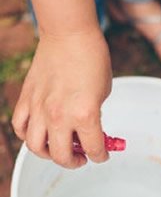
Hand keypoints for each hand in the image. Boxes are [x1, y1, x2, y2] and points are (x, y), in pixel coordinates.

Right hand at [12, 28, 111, 167]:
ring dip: (49, 154)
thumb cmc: (92, 60)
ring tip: (60, 149)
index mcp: (85, 115)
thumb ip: (95, 115)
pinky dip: (29, 136)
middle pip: (61, 156)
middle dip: (75, 162)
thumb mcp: (103, 93)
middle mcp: (59, 116)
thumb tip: (89, 130)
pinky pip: (20, 127)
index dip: (101, 156)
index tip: (103, 156)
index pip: (94, 149)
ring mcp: (40, 109)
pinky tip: (41, 133)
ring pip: (36, 147)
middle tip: (82, 157)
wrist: (69, 35)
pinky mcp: (26, 99)